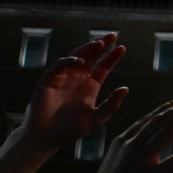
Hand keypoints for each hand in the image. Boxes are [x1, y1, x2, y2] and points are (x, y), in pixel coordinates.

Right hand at [0, 36, 127, 172]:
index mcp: (90, 87)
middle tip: (112, 35)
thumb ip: (111, 104)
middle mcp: (78, 79)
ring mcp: (63, 78)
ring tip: (100, 43)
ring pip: (77, 57)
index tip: (122, 48)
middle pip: (92, 57)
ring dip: (87, 49)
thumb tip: (126, 88)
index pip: (103, 67)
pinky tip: (81, 62)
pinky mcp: (49, 79)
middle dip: (101, 45)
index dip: (112, 57)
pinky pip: (60, 64)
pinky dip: (70, 60)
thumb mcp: (96, 119)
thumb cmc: (70, 131)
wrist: (46, 137)